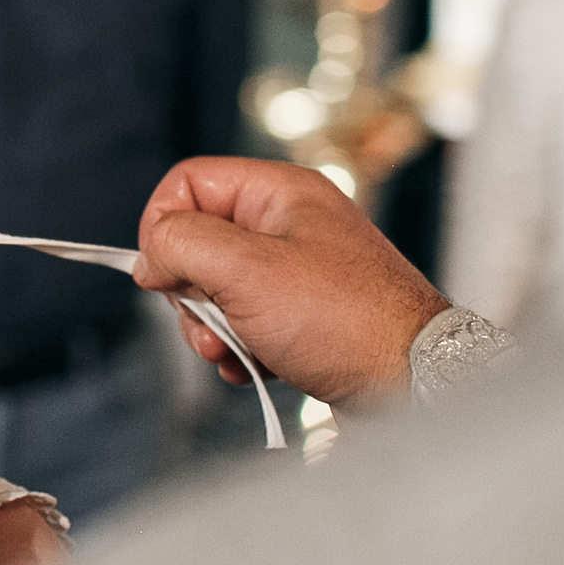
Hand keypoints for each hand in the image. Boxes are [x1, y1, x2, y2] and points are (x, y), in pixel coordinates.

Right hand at [131, 157, 448, 408]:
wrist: (413, 382)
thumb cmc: (345, 321)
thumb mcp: (246, 271)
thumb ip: (182, 246)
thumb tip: (150, 255)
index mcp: (280, 193)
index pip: (190, 182)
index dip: (162, 225)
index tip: (162, 274)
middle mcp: (289, 225)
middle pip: (198, 239)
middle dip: (189, 289)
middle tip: (207, 320)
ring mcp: (298, 271)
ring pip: (217, 287)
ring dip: (210, 327)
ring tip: (231, 352)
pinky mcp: (304, 314)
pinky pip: (245, 321)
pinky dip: (238, 347)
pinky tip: (253, 366)